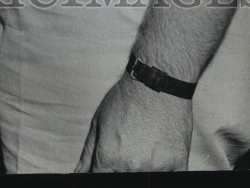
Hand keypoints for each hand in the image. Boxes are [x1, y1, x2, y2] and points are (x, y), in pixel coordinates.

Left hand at [74, 73, 192, 172]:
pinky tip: (159, 149)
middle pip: (122, 179)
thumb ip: (88, 154)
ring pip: (145, 178)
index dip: (100, 174)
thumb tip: (79, 175)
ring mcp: (157, 168)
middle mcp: (132, 167)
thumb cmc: (125, 99)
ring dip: (142, 165)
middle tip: (128, 144)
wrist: (156, 82)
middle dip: (120, 167)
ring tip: (143, 142)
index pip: (99, 180)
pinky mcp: (179, 165)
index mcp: (109, 158)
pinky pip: (170, 178)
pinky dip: (163, 168)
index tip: (104, 167)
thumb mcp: (98, 122)